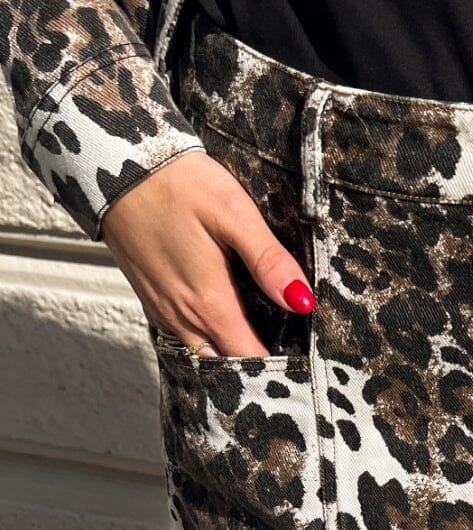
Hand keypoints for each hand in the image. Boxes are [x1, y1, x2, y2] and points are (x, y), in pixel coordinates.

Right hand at [100, 150, 315, 354]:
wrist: (113, 166)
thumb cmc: (177, 185)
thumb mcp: (234, 215)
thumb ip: (269, 262)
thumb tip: (302, 302)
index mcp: (209, 304)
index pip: (249, 357)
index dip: (276, 363)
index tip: (299, 356)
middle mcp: (183, 317)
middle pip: (226, 360)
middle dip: (253, 361)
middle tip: (284, 349)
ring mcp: (163, 309)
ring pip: (203, 350)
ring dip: (228, 349)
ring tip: (257, 335)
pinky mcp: (151, 296)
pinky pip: (183, 334)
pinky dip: (205, 335)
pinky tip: (221, 316)